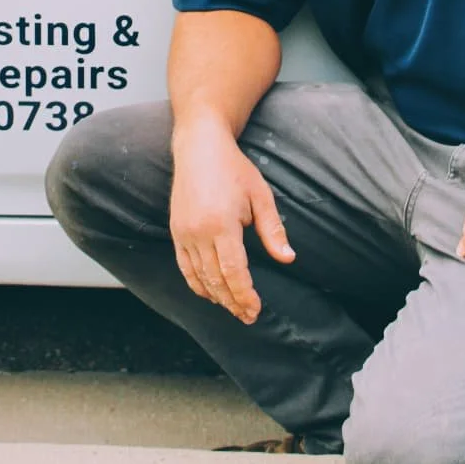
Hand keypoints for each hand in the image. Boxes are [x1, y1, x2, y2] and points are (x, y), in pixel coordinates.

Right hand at [170, 116, 294, 323]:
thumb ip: (273, 230)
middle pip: (215, 279)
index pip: (233, 272)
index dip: (245, 295)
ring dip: (217, 297)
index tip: (256, 310)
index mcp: (222, 224)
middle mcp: (199, 232)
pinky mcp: (176, 230)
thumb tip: (288, 258)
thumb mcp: (260, 195)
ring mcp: (184, 232)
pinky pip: (184, 266)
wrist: (199, 147)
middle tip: (248, 316)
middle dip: (233, 302)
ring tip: (233, 308)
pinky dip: (197, 284)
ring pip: (199, 276)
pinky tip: (211, 293)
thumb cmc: (234, 168)